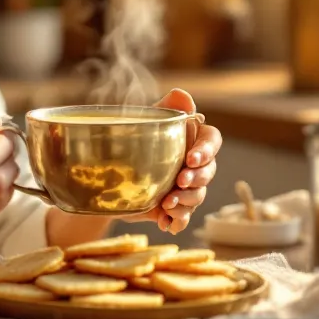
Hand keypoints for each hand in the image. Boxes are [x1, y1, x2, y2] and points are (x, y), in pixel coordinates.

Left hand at [127, 88, 221, 234]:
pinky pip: (184, 218)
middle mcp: (194, 164)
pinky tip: (166, 222)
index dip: (206, 150)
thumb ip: (167, 108)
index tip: (191, 158)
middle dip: (197, 178)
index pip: (212, 140)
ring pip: (198, 196)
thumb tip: (182, 95)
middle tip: (180, 181)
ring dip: (185, 201)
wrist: (106, 175)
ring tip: (167, 203)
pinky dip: (177, 221)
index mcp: (192, 139)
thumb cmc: (134, 139)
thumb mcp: (147, 121)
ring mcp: (185, 188)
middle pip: (209, 171)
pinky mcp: (174, 207)